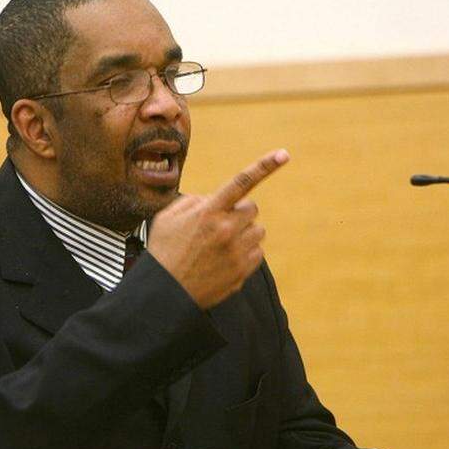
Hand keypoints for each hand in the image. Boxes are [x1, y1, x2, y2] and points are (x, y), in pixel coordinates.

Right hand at [147, 150, 288, 308]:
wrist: (165, 293)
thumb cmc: (164, 252)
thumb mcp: (167, 218)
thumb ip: (193, 201)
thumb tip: (213, 199)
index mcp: (208, 212)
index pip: (240, 182)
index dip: (264, 166)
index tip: (284, 154)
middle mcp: (226, 229)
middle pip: (252, 208)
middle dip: (239, 213)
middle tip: (221, 225)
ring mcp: (237, 251)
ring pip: (258, 230)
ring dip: (244, 233)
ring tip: (220, 246)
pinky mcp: (243, 270)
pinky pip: (258, 252)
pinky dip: (245, 253)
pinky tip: (224, 260)